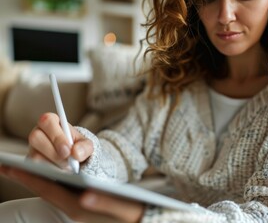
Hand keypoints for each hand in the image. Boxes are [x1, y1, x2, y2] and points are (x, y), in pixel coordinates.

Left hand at [0, 166, 144, 222]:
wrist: (141, 218)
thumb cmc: (134, 213)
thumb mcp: (126, 209)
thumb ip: (107, 203)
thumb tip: (86, 196)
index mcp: (82, 209)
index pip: (51, 191)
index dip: (30, 178)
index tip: (10, 166)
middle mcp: (75, 208)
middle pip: (45, 190)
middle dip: (26, 176)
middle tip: (7, 165)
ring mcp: (76, 206)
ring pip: (50, 190)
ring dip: (35, 178)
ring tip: (20, 168)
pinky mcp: (81, 204)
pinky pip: (59, 192)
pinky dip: (47, 182)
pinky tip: (46, 176)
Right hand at [28, 112, 93, 168]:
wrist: (74, 160)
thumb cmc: (78, 147)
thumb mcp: (86, 145)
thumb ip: (85, 147)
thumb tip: (76, 153)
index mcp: (52, 122)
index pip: (47, 121)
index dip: (57, 136)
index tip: (68, 150)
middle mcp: (38, 133)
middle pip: (36, 137)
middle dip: (54, 152)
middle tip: (67, 160)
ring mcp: (32, 148)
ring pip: (35, 155)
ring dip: (53, 164)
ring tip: (67, 167)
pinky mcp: (30, 163)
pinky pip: (34, 169)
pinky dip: (49, 172)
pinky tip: (59, 173)